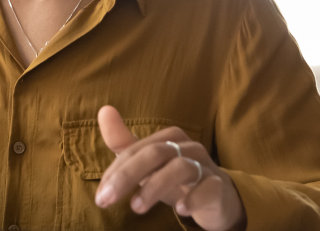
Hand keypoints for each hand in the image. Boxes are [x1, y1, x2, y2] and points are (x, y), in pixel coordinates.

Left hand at [94, 106, 245, 230]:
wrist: (218, 198)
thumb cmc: (176, 178)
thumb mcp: (148, 164)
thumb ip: (124, 143)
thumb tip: (104, 110)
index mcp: (168, 138)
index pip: (135, 150)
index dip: (115, 172)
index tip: (101, 196)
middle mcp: (187, 147)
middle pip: (155, 153)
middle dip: (127, 176)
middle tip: (106, 200)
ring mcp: (205, 165)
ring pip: (180, 168)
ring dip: (154, 187)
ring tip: (136, 207)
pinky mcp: (219, 186)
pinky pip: (208, 187)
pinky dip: (193, 198)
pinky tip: (180, 209)